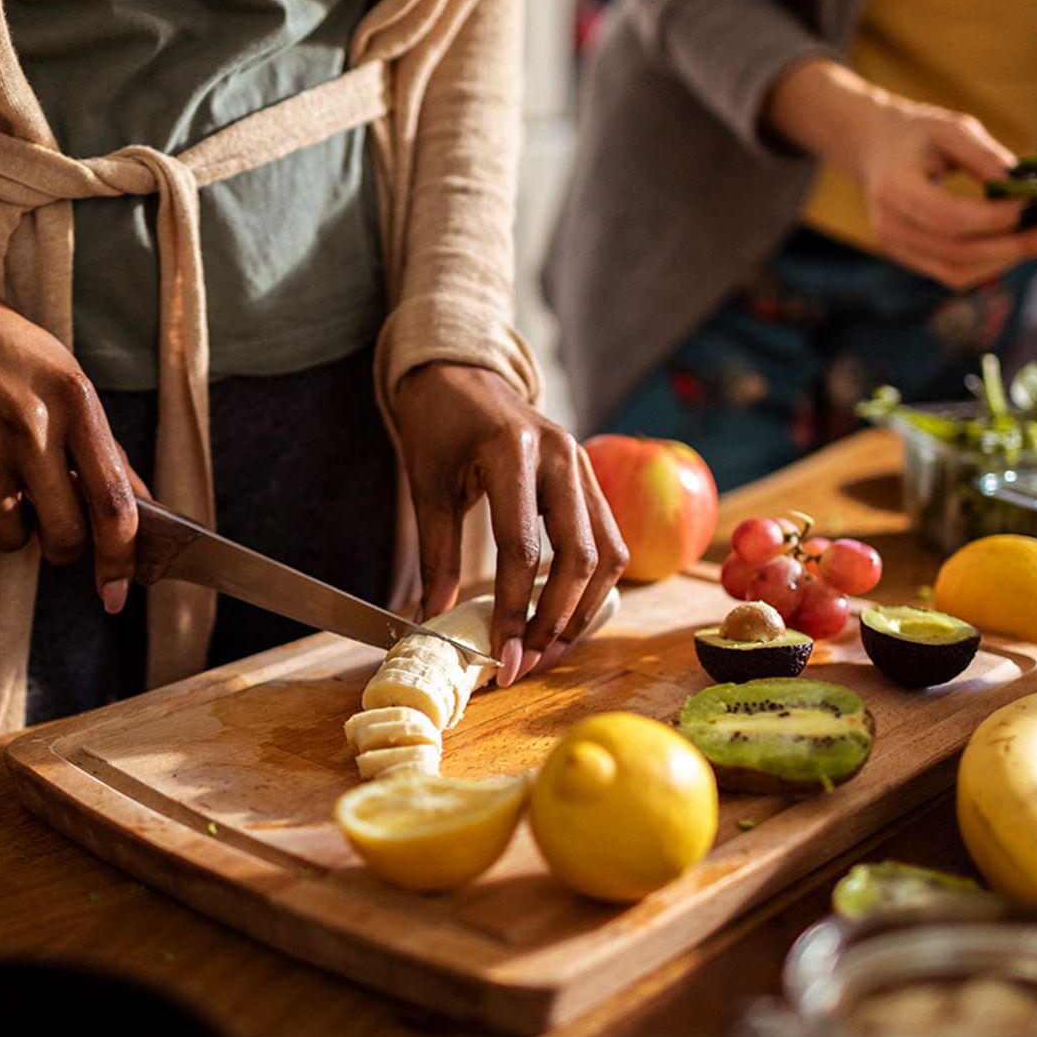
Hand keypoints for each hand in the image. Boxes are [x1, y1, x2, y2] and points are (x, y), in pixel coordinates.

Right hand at [0, 270, 144, 612]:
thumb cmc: (0, 343)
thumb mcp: (66, 378)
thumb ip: (104, 447)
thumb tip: (142, 505)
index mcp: (77, 402)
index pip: (115, 505)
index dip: (121, 560)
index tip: (118, 591)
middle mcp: (32, 426)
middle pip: (66, 536)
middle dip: (64, 549)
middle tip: (54, 527)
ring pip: (12, 539)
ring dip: (15, 532)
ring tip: (7, 490)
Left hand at [390, 363, 627, 685]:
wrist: (463, 374)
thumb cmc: (441, 425)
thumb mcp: (427, 486)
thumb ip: (436, 555)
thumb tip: (434, 621)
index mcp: (513, 452)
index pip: (523, 550)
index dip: (513, 611)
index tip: (502, 658)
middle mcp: (562, 456)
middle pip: (579, 558)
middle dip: (555, 620)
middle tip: (528, 662)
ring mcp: (585, 465)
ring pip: (607, 554)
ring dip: (582, 610)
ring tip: (549, 648)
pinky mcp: (592, 478)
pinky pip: (609, 541)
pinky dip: (593, 585)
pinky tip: (566, 614)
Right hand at [764, 60, 1036, 288]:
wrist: (876, 148)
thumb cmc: (917, 133)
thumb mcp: (952, 128)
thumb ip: (985, 156)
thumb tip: (1025, 186)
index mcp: (894, 188)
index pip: (949, 217)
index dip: (994, 218)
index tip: (1031, 204)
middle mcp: (889, 226)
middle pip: (956, 252)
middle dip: (1010, 246)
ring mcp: (895, 248)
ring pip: (957, 272)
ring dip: (1003, 261)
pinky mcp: (907, 259)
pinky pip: (952, 274)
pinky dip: (988, 265)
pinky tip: (1013, 247)